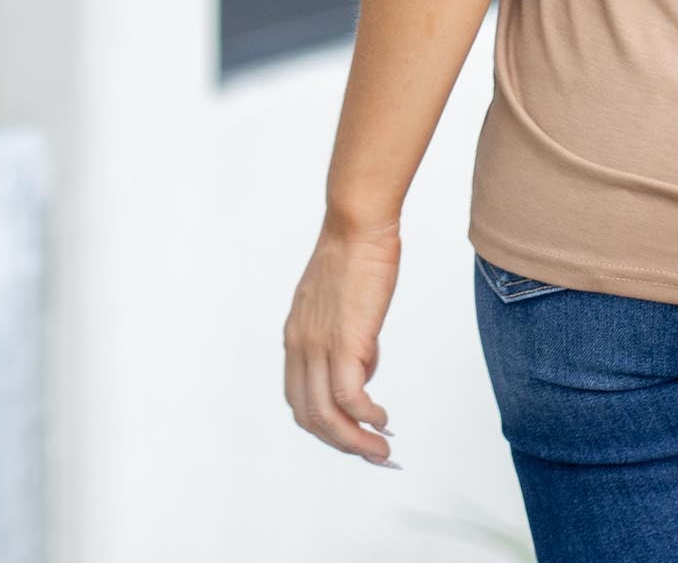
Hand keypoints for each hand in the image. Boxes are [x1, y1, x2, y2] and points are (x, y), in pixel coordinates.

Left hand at [283, 214, 401, 465]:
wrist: (357, 224)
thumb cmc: (356, 250)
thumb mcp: (339, 299)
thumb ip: (343, 331)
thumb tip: (364, 360)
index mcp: (296, 337)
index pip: (299, 397)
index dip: (324, 423)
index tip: (350, 432)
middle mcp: (300, 347)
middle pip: (309, 416)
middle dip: (339, 442)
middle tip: (369, 453)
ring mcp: (319, 346)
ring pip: (327, 415)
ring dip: (353, 440)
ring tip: (379, 450)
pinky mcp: (345, 342)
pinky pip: (349, 397)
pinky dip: (365, 416)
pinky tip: (381, 418)